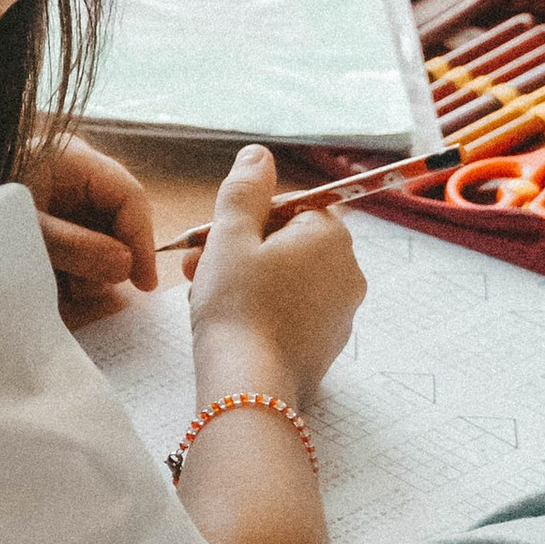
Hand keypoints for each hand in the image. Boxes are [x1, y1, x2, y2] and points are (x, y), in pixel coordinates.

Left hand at [27, 137, 158, 322]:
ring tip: (61, 283)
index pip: (129, 196)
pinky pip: (79, 243)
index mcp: (72, 159)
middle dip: (111, 257)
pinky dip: (73, 265)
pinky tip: (53, 278)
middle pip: (118, 217)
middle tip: (90, 288)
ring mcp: (62, 195)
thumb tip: (126, 267)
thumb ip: (78, 248)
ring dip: (90, 266)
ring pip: (101, 235)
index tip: (142, 284)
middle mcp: (73, 173)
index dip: (142, 240)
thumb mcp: (28, 231)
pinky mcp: (50, 216)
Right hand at [183, 146, 364, 406]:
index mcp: (331, 236)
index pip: (290, 206)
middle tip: (196, 266)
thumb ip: (245, 189)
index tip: (212, 238)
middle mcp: (348, 271)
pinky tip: (229, 326)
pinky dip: (262, 312)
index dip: (246, 218)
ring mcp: (341, 314)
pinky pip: (291, 315)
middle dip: (239, 250)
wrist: (250, 388)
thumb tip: (259, 155)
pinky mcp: (326, 347)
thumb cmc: (237, 305)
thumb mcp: (231, 235)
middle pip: (287, 244)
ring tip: (203, 297)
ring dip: (245, 280)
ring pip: (286, 281)